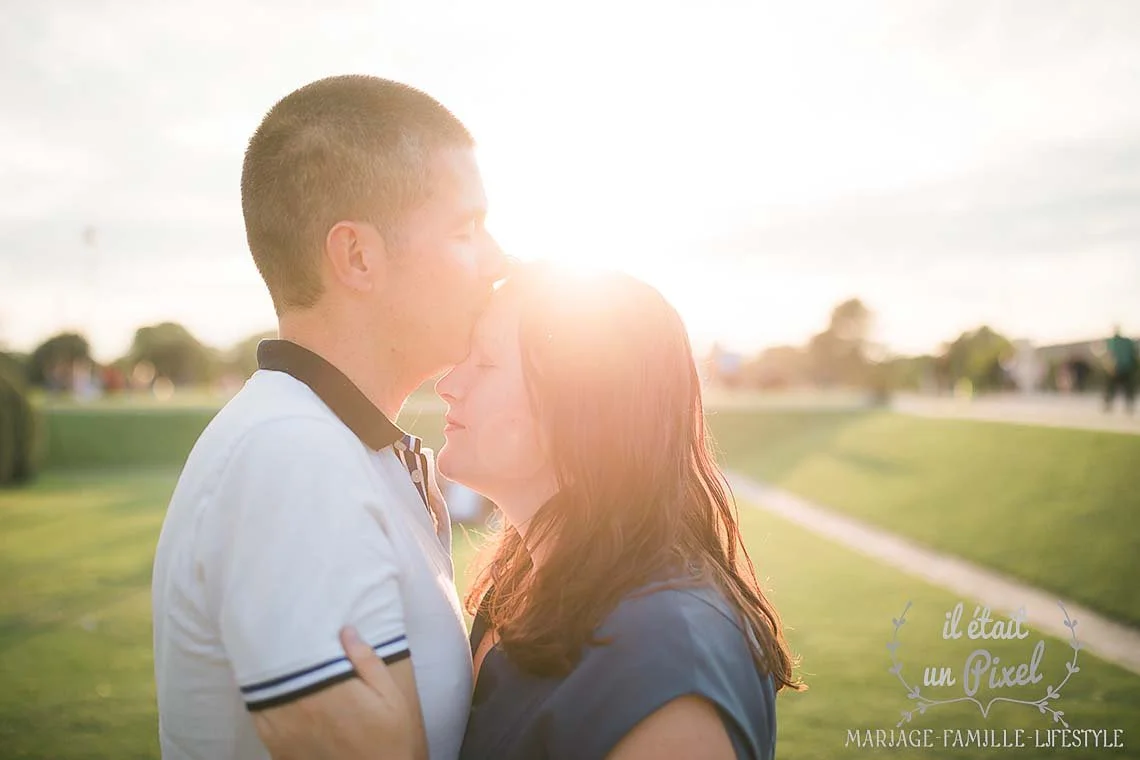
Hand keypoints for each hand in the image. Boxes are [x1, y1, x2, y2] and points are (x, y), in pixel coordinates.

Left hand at [251, 627, 422, 759]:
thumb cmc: (389, 738)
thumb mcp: (391, 697)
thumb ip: (367, 663)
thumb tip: (346, 630)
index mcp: (328, 690)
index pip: (299, 654)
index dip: (291, 634)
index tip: (288, 618)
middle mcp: (299, 709)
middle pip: (276, 672)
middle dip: (275, 650)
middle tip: (276, 631)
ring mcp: (284, 733)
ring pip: (262, 694)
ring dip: (265, 675)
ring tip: (269, 656)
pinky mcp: (279, 750)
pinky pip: (260, 720)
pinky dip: (261, 702)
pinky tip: (269, 691)